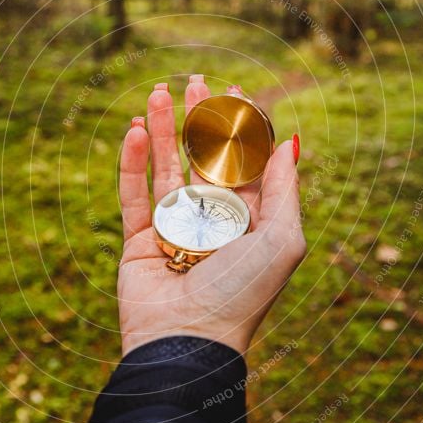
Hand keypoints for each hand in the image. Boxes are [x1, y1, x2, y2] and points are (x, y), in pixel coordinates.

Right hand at [117, 75, 305, 354]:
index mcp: (248, 219)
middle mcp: (211, 220)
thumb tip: (289, 141)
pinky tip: (136, 130)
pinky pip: (134, 194)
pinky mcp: (139, 240)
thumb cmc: (243, 293)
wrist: (190, 341)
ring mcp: (174, 228)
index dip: (239, 125)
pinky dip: (133, 163)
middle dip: (199, 118)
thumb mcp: (282, 239)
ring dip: (163, 129)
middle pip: (203, 158)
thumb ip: (283, 189)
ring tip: (156, 91)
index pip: (243, 161)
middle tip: (193, 81)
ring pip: (166, 168)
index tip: (235, 89)